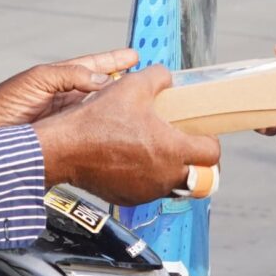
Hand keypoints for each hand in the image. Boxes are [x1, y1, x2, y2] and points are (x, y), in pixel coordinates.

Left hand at [0, 48, 136, 129]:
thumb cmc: (3, 105)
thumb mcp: (38, 80)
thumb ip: (70, 75)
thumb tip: (103, 78)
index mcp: (58, 77)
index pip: (92, 64)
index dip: (113, 60)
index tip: (133, 55)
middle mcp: (65, 96)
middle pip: (101, 86)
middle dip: (123, 80)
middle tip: (145, 76)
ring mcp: (67, 118)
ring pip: (100, 108)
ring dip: (119, 104)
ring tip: (140, 100)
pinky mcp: (67, 138)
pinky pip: (93, 129)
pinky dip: (107, 126)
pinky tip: (120, 127)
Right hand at [32, 67, 220, 206]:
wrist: (64, 149)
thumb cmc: (97, 121)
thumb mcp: (133, 86)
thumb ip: (159, 77)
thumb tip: (166, 78)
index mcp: (172, 150)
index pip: (212, 153)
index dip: (210, 140)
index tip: (199, 132)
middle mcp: (165, 176)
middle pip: (200, 175)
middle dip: (196, 160)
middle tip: (185, 144)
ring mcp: (147, 191)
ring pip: (174, 184)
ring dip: (172, 169)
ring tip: (155, 149)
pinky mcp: (129, 198)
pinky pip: (149, 189)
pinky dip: (148, 177)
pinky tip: (133, 159)